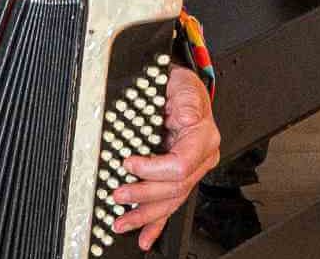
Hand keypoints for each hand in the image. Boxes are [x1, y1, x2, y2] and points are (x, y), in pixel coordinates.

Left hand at [117, 66, 221, 248]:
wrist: (181, 90)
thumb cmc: (181, 88)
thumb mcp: (184, 84)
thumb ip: (187, 100)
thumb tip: (187, 117)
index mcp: (203, 139)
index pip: (180, 165)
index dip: (153, 169)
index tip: (129, 163)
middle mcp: (199, 159)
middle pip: (174, 188)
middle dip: (143, 195)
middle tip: (117, 195)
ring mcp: (190, 171)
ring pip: (170, 201)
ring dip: (144, 215)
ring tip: (121, 222)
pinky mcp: (178, 177)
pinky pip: (169, 204)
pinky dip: (156, 223)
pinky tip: (145, 236)